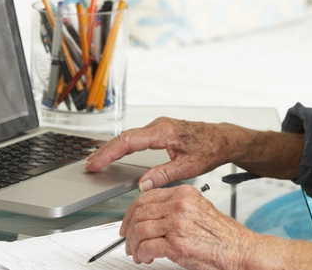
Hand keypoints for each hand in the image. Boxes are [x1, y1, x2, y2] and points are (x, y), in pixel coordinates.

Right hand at [85, 117, 238, 191]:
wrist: (222, 139)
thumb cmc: (209, 149)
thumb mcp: (188, 167)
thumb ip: (164, 175)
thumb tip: (143, 185)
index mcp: (163, 132)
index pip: (128, 141)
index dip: (108, 153)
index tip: (95, 163)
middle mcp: (158, 126)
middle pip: (124, 137)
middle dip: (105, 151)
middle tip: (89, 165)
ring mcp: (158, 126)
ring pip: (128, 136)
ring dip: (112, 148)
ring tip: (97, 161)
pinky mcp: (160, 130)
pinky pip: (136, 137)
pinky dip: (122, 145)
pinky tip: (116, 153)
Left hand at [121, 184, 253, 268]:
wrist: (240, 250)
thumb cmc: (223, 235)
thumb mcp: (198, 210)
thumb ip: (175, 208)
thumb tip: (151, 217)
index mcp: (184, 194)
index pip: (145, 197)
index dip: (131, 212)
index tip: (128, 223)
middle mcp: (180, 205)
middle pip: (139, 213)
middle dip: (129, 230)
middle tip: (128, 241)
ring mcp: (177, 223)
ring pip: (139, 230)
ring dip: (134, 245)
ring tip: (138, 253)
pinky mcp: (176, 244)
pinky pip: (146, 247)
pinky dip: (142, 254)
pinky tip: (146, 258)